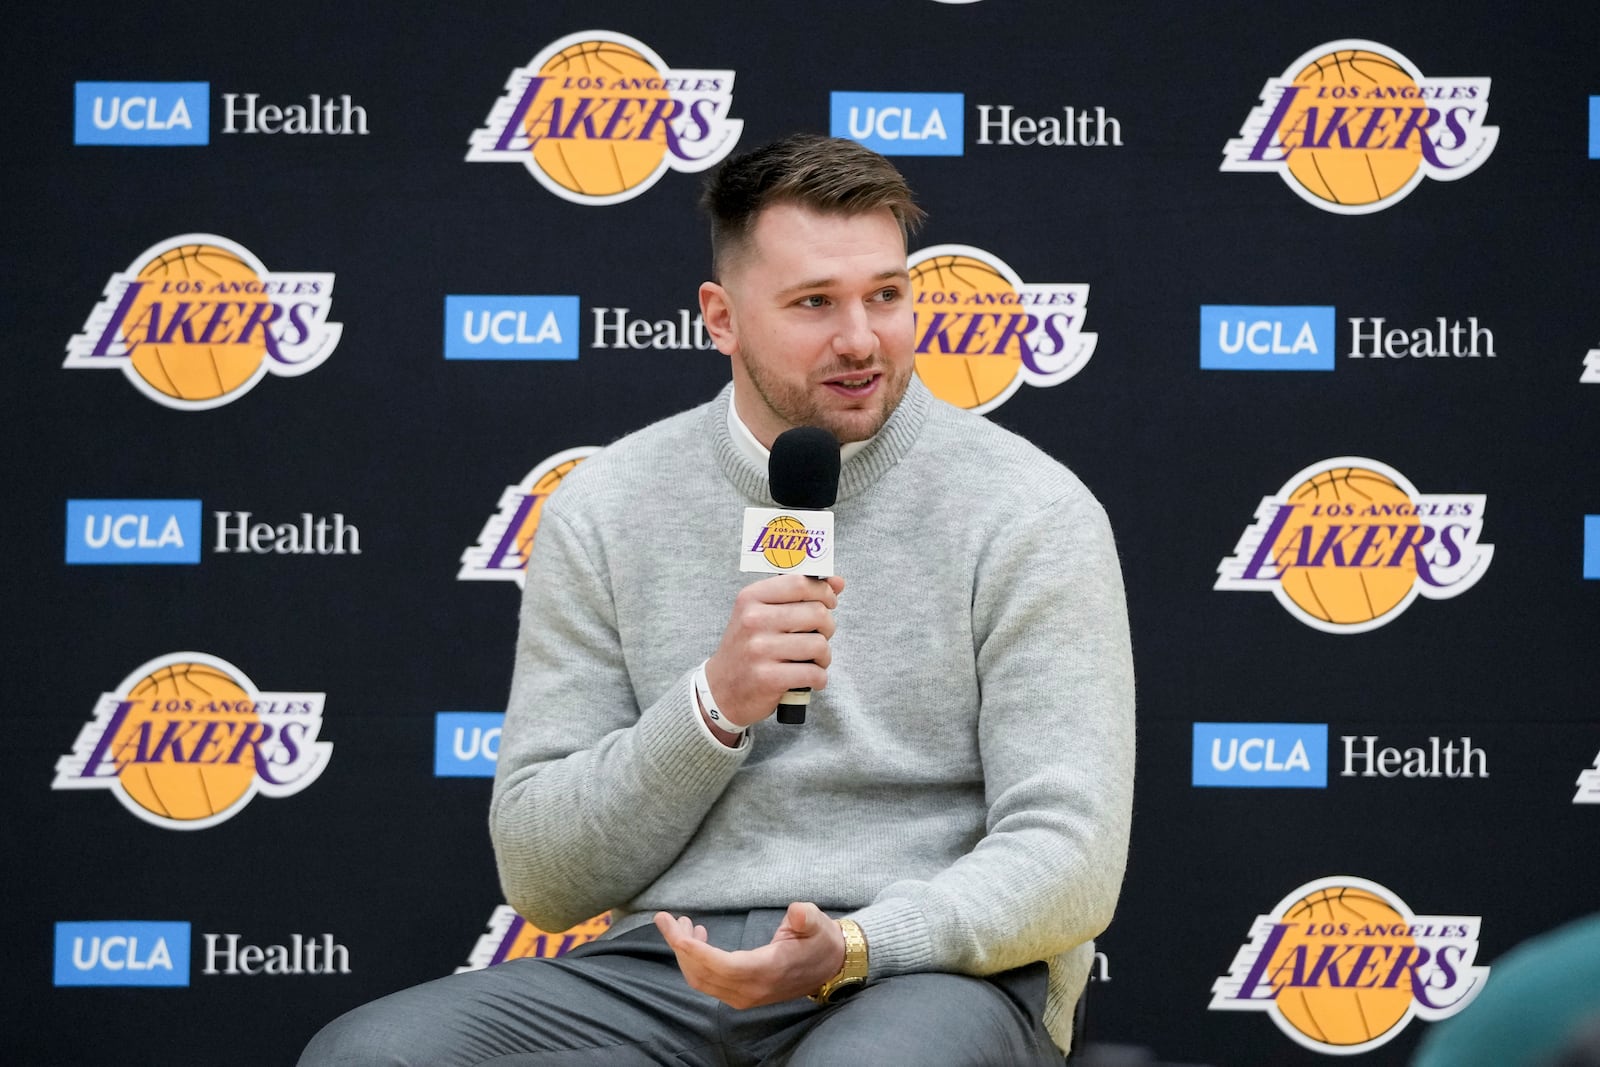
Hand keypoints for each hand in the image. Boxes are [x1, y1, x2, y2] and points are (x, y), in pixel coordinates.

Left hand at [653, 902, 844, 1009]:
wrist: (831, 967)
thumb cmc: (821, 942)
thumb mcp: (818, 924)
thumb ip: (806, 918)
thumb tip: (797, 912)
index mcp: (766, 971)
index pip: (719, 965)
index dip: (693, 949)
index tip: (674, 928)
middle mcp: (750, 990)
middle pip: (702, 974)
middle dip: (679, 947)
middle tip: (667, 918)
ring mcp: (744, 996)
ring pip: (701, 980)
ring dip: (685, 954)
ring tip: (681, 923)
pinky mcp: (742, 994)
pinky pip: (709, 982)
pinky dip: (695, 962)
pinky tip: (698, 938)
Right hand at [704, 574, 846, 726]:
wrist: (721, 690)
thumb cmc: (749, 648)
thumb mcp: (761, 614)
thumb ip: (798, 595)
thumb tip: (838, 581)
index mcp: (751, 598)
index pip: (800, 583)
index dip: (824, 592)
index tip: (829, 602)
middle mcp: (752, 620)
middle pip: (817, 613)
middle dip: (828, 627)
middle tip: (818, 636)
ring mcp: (759, 649)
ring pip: (819, 644)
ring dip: (824, 656)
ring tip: (813, 660)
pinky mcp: (767, 678)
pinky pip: (814, 673)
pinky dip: (819, 678)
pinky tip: (809, 678)